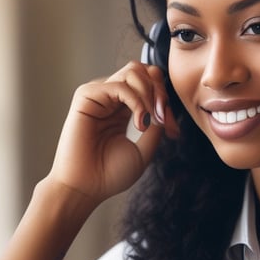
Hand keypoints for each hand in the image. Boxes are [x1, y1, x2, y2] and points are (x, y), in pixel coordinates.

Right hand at [46, 62, 178, 205]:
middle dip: (160, 91)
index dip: (165, 100)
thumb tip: (165, 105)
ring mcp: (99, 95)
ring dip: (150, 94)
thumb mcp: (145, 148)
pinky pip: (120, 85)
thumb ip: (156, 123)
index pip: (149, 84)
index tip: (173, 130)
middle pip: (143, 71)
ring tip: (151, 121)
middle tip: (164, 120)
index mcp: (123, 109)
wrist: (86, 189)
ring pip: (133, 71)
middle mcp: (111, 98)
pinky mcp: (86, 96)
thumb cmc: (110, 174)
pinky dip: (137, 101)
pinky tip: (140, 123)